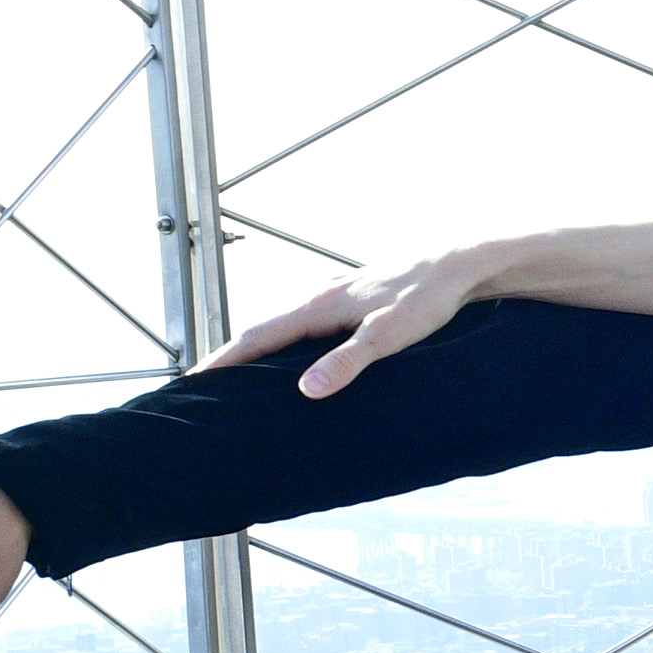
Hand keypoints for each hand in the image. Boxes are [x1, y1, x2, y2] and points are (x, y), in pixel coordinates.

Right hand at [201, 242, 509, 397]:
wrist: (459, 263)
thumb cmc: (428, 298)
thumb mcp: (388, 335)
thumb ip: (347, 362)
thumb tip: (306, 389)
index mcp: (319, 306)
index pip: (256, 336)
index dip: (223, 361)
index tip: (193, 381)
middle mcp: (319, 296)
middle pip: (261, 328)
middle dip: (228, 356)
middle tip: (200, 383)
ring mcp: (335, 294)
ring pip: (282, 323)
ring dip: (255, 346)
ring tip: (234, 373)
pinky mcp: (352, 298)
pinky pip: (304, 322)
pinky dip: (284, 339)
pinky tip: (292, 353)